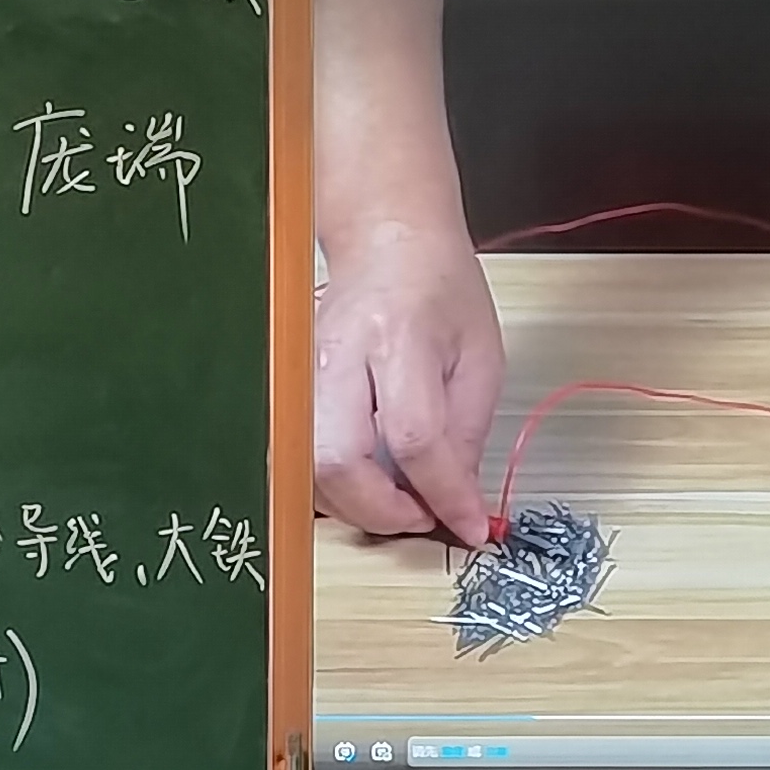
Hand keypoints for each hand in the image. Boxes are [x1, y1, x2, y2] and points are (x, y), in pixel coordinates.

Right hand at [311, 228, 503, 544]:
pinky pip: (301, 457)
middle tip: (424, 515)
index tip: (470, 524)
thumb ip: (467, 435)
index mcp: (398, 337)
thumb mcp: (480, 358)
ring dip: (356, 503)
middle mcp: (337, 355)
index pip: (414, 438)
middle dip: (382, 511)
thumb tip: (459, 504)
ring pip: (308, 469)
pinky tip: (369, 481)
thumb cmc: (437, 290)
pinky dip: (335, 486)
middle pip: (338, 462)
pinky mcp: (290, 387)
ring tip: (400, 499)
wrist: (387, 246)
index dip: (444, 494)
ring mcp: (303, 371)